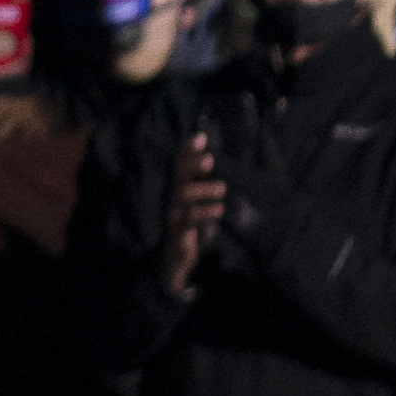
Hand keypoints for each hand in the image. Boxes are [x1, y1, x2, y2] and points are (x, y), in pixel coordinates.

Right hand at [158, 133, 225, 298]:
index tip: (200, 138)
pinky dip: (202, 214)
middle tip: (211, 159)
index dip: (188, 151)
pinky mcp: (178, 231)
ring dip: (202, 190)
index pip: (180, 164)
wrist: (179, 257)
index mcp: (180, 187)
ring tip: (222, 189)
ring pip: (182, 195)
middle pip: (179, 176)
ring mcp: (174, 213)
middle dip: (193, 165)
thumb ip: (208, 183)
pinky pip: (187, 220)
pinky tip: (218, 211)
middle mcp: (173, 197)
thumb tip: (221, 164)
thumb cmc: (194, 225)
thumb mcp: (202, 202)